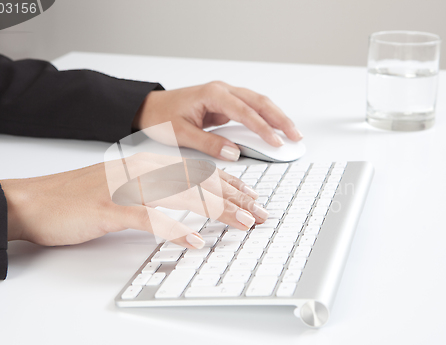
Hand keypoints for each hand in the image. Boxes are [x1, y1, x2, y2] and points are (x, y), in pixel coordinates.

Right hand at [0, 153, 267, 248]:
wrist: (37, 200)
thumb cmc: (83, 197)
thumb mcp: (128, 188)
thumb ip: (158, 191)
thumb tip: (192, 203)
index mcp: (149, 164)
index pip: (199, 171)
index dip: (230, 185)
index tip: (253, 199)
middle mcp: (142, 170)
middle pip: (199, 181)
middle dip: (234, 199)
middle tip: (259, 214)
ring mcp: (127, 186)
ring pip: (182, 194)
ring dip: (216, 211)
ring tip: (242, 224)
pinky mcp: (111, 206)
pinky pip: (149, 217)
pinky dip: (174, 229)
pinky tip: (194, 241)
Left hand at [134, 81, 302, 160]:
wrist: (150, 108)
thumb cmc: (161, 117)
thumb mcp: (182, 134)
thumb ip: (209, 144)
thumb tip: (234, 153)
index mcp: (212, 94)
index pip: (244, 111)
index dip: (262, 128)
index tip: (275, 142)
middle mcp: (222, 91)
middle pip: (259, 102)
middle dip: (280, 119)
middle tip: (295, 136)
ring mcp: (225, 95)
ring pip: (258, 103)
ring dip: (276, 117)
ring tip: (292, 133)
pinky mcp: (225, 104)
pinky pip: (251, 109)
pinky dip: (265, 118)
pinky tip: (275, 129)